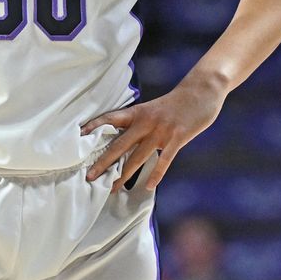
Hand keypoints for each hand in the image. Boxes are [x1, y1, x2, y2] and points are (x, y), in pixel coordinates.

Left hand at [81, 74, 226, 192]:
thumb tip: (125, 138)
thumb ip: (140, 122)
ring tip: (113, 188)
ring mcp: (161, 131)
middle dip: (103, 162)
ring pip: (138, 157)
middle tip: (89, 177)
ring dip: (124, 174)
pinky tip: (147, 186)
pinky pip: (164, 160)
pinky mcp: (177, 138)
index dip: (94, 127)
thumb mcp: (154, 108)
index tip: (79, 138)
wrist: (201, 91)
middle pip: (119, 144)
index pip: (110, 119)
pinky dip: (155, 175)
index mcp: (138, 112)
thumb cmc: (177, 102)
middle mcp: (146, 121)